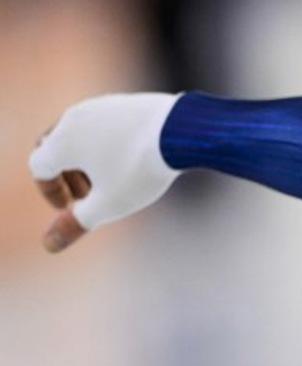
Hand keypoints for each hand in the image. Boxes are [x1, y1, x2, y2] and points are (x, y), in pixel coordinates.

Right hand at [29, 92, 181, 252]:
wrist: (180, 132)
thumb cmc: (140, 170)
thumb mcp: (109, 204)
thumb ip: (77, 223)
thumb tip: (49, 245)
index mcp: (62, 142)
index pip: (39, 166)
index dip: (50, 191)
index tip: (70, 208)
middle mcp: (74, 118)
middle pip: (54, 146)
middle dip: (65, 175)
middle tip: (85, 196)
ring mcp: (100, 106)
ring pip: (80, 133)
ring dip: (86, 160)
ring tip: (109, 181)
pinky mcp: (125, 102)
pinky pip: (105, 125)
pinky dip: (106, 145)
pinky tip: (131, 161)